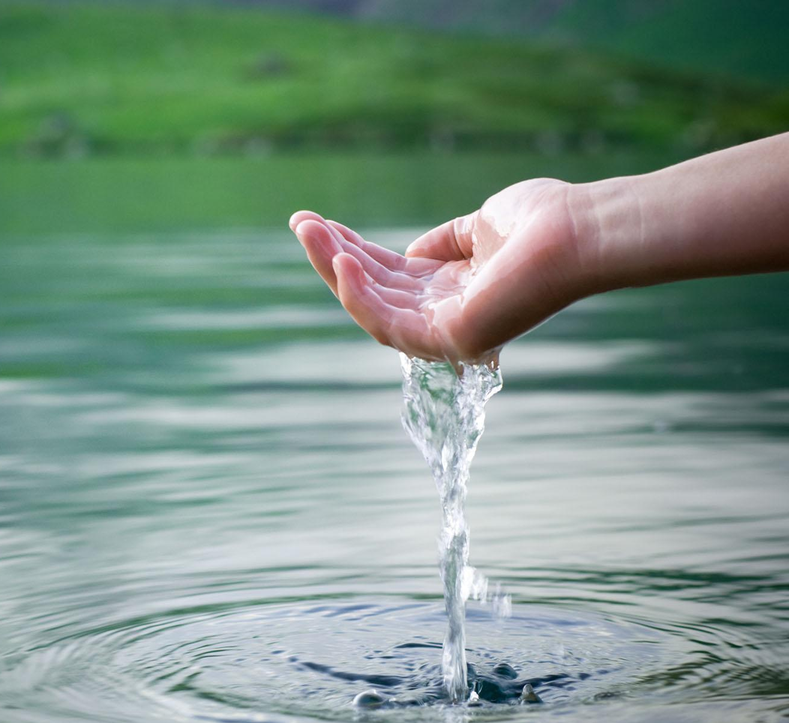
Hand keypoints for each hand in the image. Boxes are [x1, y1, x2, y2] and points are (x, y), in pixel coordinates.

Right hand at [290, 178, 587, 362]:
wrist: (583, 231)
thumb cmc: (546, 223)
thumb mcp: (479, 226)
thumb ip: (444, 242)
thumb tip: (410, 251)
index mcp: (452, 292)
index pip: (388, 276)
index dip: (351, 250)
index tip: (318, 223)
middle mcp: (446, 317)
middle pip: (373, 291)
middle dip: (333, 257)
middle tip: (300, 223)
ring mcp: (448, 332)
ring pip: (372, 308)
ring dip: (334, 270)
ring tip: (308, 232)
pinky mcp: (451, 338)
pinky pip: (388, 323)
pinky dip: (360, 294)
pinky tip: (343, 260)